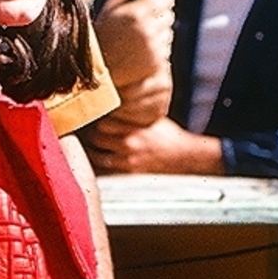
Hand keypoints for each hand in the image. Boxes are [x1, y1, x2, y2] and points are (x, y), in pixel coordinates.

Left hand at [85, 114, 223, 176]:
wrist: (184, 156)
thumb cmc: (168, 135)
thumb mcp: (152, 118)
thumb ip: (132, 113)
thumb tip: (114, 104)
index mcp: (134, 127)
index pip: (102, 122)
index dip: (98, 120)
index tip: (97, 120)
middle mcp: (129, 144)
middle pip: (95, 138)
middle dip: (93, 135)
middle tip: (92, 133)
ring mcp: (127, 161)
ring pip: (95, 156)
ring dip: (93, 151)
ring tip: (95, 148)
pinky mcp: (129, 174)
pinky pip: (105, 172)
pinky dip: (100, 166)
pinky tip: (103, 160)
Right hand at [94, 0, 174, 123]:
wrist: (93, 73)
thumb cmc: (99, 40)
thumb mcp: (109, 12)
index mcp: (136, 13)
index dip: (161, 1)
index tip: (159, 3)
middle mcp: (148, 30)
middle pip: (168, 17)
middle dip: (159, 19)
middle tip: (145, 25)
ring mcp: (154, 49)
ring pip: (168, 36)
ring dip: (158, 37)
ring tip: (137, 44)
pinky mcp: (157, 65)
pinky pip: (165, 53)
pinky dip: (157, 54)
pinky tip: (139, 57)